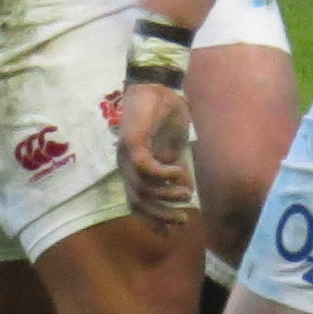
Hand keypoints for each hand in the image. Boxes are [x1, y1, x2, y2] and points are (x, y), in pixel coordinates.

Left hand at [115, 78, 195, 227]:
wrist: (157, 82)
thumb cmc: (166, 111)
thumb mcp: (175, 145)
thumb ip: (176, 166)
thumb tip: (186, 190)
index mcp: (134, 167)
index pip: (137, 202)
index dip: (152, 219)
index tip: (171, 230)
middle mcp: (126, 165)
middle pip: (138, 202)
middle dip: (160, 214)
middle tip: (182, 219)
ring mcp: (126, 155)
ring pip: (141, 188)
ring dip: (165, 195)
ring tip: (186, 194)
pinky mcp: (132, 142)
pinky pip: (145, 168)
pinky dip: (162, 175)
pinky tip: (178, 173)